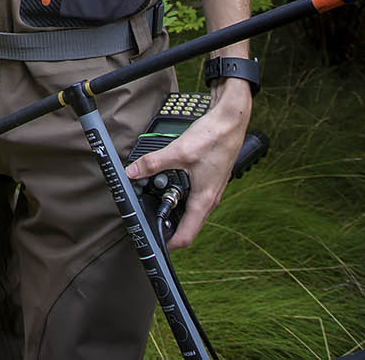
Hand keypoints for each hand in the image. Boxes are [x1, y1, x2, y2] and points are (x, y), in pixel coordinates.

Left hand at [123, 79, 251, 249]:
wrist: (231, 121)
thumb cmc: (214, 138)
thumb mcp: (179, 151)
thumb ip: (153, 163)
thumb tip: (133, 172)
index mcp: (204, 200)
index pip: (187, 236)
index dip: (169, 244)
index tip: (154, 244)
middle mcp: (209, 199)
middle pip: (187, 224)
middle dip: (167, 225)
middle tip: (148, 220)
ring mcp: (210, 189)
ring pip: (189, 209)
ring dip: (173, 208)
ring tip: (154, 200)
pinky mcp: (208, 179)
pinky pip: (193, 195)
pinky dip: (179, 194)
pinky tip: (167, 182)